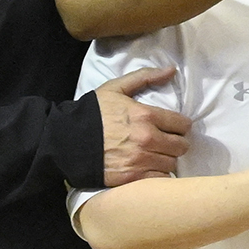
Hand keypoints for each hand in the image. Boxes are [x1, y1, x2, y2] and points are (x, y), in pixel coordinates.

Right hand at [94, 66, 191, 183]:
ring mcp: (140, 160)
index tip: (174, 128)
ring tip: (156, 155)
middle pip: (181, 146)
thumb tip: (172, 70)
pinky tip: (148, 167)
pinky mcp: (132, 177)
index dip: (180, 126)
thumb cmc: (92, 113)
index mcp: (146, 115)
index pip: (183, 124)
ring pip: (172, 163)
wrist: (66, 140)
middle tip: (166, 142)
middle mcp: (147, 139)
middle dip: (176, 143)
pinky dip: (157, 174)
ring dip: (166, 159)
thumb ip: (145, 77)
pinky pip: (159, 178)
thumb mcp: (116, 88)